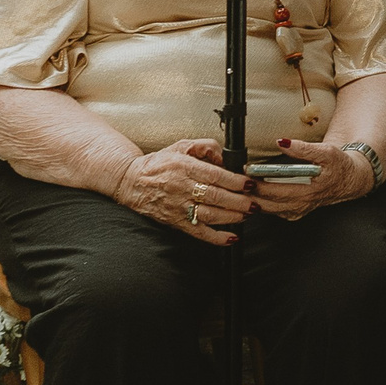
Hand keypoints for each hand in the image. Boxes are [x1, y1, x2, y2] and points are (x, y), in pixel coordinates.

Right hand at [113, 138, 250, 244]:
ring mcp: (178, 207)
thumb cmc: (158, 164)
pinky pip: (198, 232)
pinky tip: (231, 237)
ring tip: (247, 214)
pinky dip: (216, 237)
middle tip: (255, 203)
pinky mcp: (175, 221)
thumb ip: (205, 147)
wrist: (130, 181)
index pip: (214, 175)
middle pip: (215, 197)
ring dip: (232, 217)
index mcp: (183, 167)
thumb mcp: (181, 146)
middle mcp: (181, 187)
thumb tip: (224, 156)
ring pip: (209, 215)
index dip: (234, 181)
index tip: (249, 184)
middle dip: (239, 201)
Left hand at [251, 135, 379, 219]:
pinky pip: (271, 209)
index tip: (246, 173)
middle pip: (266, 204)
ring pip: (266, 209)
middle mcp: (300, 205)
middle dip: (248, 192)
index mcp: (309, 192)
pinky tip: (251, 190)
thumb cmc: (338, 166)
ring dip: (251, 198)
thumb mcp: (327, 151)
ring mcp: (296, 211)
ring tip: (239, 183)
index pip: (276, 192)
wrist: (349, 180)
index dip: (258, 184)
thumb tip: (283, 142)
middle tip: (235, 178)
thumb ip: (304, 148)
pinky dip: (259, 201)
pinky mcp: (293, 212)